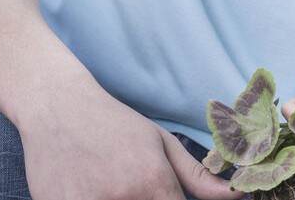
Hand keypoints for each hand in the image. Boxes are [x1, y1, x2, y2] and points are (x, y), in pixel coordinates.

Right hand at [21, 84, 240, 199]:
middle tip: (129, 185)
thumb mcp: (160, 143)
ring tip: (106, 183)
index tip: (161, 195)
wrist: (56, 105)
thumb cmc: (112, 124)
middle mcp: (121, 197)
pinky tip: (87, 186)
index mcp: (152, 181)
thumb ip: (199, 178)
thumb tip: (238, 197)